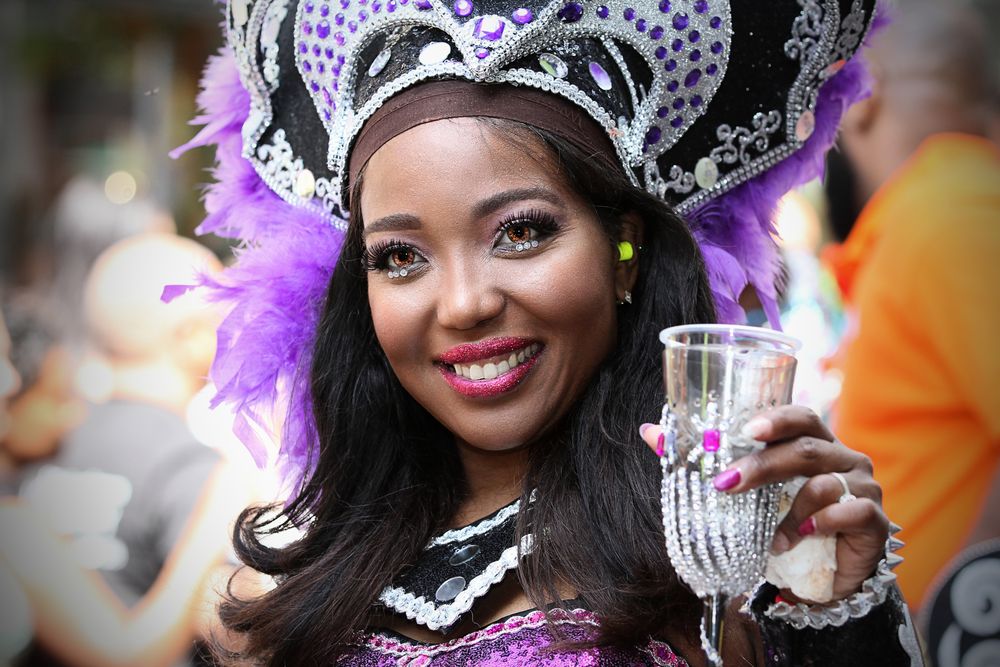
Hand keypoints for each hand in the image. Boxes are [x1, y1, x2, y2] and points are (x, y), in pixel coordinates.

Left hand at [640, 405, 888, 602]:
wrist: (823, 579)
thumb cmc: (783, 524)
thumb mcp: (747, 495)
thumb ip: (704, 460)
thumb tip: (649, 432)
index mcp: (815, 443)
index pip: (801, 416)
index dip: (776, 418)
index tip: (746, 428)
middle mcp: (844, 458)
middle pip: (807, 448)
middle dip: (763, 465)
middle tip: (727, 483)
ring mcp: (863, 487)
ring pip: (825, 483)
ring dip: (788, 510)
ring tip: (768, 537)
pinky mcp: (876, 519)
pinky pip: (849, 512)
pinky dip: (818, 525)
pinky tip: (797, 540)